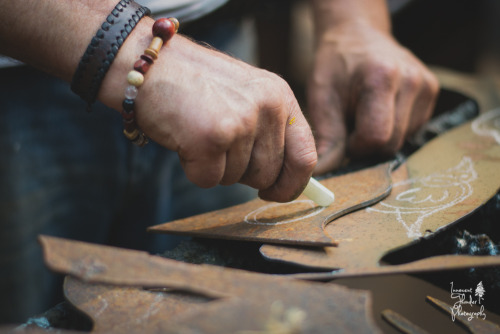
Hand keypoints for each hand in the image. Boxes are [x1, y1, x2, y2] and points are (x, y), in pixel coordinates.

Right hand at [134, 35, 316, 201]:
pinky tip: (185, 139)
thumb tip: (283, 184)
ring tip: (199, 132)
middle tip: (218, 145)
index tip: (276, 193)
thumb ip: (269, 132)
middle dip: (242, 172)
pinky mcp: (211, 138)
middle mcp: (267, 107)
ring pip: (236, 179)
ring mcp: (241, 122)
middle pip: (268, 174)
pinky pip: (208, 180)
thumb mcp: (246, 96)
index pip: (306, 155)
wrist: (151, 64)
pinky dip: (193, 169)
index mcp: (280, 96)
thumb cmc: (195, 84)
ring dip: (215, 166)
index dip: (293, 184)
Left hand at [307, 22, 439, 173]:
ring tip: (364, 114)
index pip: (376, 137)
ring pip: (404, 140)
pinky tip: (380, 111)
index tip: (343, 134)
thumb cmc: (336, 66)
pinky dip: (393, 129)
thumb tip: (321, 177)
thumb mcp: (322, 96)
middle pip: (392, 143)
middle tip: (350, 126)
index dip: (356, 146)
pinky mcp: (431, 92)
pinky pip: (412, 130)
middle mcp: (412, 80)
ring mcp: (426, 85)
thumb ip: (326, 137)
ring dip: (380, 138)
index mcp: (381, 77)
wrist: (357, 36)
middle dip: (367, 145)